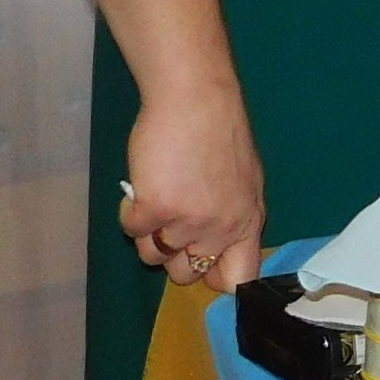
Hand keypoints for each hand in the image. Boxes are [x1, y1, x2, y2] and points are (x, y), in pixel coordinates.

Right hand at [121, 75, 266, 290]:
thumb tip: (216, 248)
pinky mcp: (155, 209)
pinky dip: (131, 213)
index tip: (201, 267)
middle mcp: (221, 229)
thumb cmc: (219, 135)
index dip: (215, 279)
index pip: (239, 278)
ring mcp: (187, 222)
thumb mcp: (242, 182)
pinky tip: (142, 188)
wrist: (197, 100)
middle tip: (170, 221)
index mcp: (248, 222)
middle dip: (173, 255)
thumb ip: (232, 217)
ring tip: (156, 199)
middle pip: (187, 274)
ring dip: (148, 234)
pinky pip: (131, 231)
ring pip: (153, 256)